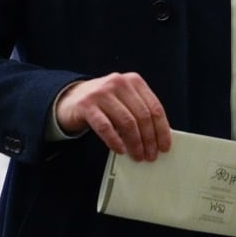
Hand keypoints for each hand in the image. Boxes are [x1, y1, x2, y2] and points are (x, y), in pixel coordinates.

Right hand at [55, 72, 171, 160]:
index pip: (155, 107)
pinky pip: (105, 127)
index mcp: (134, 81)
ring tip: (137, 155)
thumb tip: (157, 138)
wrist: (71, 99)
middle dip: (149, 139)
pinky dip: (115, 141)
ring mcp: (101, 93)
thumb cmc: (104, 103)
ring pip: (126, 122)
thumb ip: (139, 111)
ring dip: (134, 143)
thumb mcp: (124, 100)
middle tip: (150, 155)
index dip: (162, 129)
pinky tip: (120, 150)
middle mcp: (119, 83)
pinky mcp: (86, 105)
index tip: (164, 146)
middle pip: (142, 115)